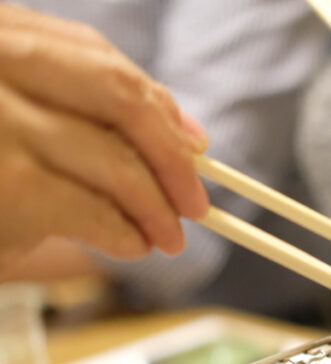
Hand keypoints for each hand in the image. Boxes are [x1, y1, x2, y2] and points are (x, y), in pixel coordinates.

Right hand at [0, 5, 208, 263]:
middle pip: (120, 100)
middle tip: (196, 203)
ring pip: (113, 160)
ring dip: (155, 207)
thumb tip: (187, 138)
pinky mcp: (4, 181)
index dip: (159, 106)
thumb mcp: (11, 114)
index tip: (193, 147)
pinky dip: (122, 232)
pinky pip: (88, 209)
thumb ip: (82, 109)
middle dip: (171, 157)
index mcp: (1, 36)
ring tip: (166, 236)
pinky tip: (129, 244)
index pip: (100, 59)